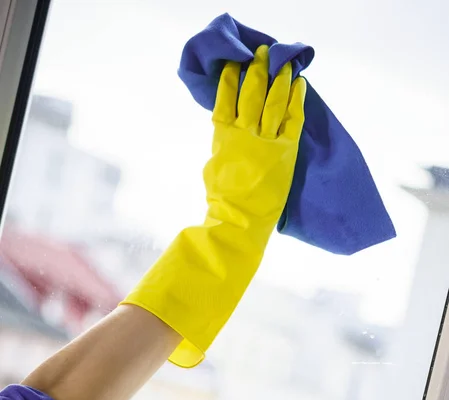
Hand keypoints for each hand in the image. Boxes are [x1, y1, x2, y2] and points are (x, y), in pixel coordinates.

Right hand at [205, 44, 305, 241]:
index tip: (235, 62)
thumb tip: (228, 132)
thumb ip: (222, 144)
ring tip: (284, 62)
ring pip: (273, 101)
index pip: (224, 99)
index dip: (230, 78)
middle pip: (251, 93)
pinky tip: (300, 84)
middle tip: (262, 53)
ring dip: (279, 79)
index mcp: (222, 136)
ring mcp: (266, 141)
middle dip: (256, 70)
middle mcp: (244, 133)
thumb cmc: (222, 199)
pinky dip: (297, 100)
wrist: (239, 221)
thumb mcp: (214, 166)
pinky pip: (293, 119)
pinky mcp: (286, 151)